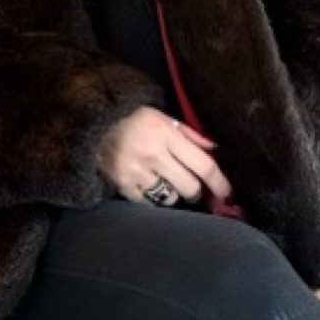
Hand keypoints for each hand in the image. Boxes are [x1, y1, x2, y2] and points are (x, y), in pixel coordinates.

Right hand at [98, 106, 231, 205]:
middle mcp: (153, 155)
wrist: (92, 125)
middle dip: (196, 190)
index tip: (226, 192)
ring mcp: (136, 173)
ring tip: (165, 181)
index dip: (219, 182)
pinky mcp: (123, 186)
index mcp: (165, 135)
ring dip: (173, 193)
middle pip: (189, 187)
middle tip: (192, 186)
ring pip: (170, 198)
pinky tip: (149, 185)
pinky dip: (153, 198)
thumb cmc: (132, 119)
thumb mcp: (162, 117)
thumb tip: (215, 149)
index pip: (202, 165)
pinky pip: (149, 203)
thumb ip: (189, 134)